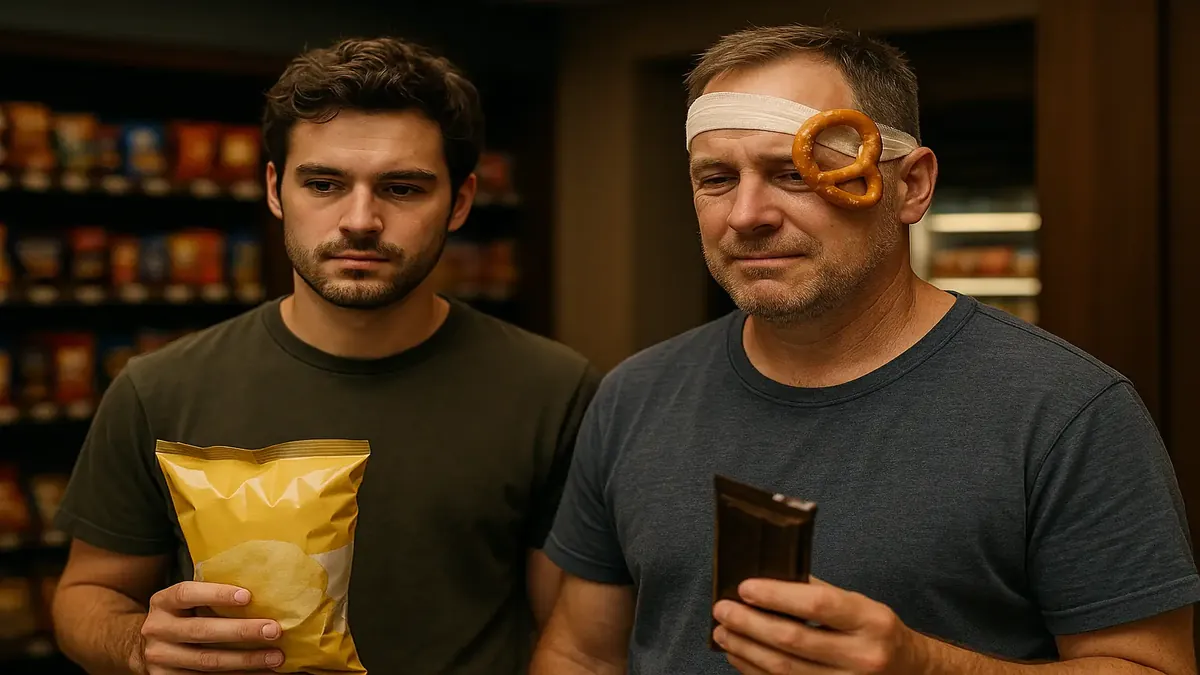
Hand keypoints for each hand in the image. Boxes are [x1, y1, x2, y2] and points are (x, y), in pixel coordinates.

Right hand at [135, 581, 284, 673]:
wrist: (146, 645)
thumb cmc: (181, 615)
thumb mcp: (186, 601)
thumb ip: (210, 595)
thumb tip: (262, 590)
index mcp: (163, 602)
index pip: (187, 593)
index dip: (216, 594)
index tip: (248, 596)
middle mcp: (157, 629)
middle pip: (202, 631)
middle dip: (242, 631)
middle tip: (273, 630)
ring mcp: (160, 657)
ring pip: (207, 660)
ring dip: (246, 660)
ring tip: (275, 656)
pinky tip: (259, 672)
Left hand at [712, 577, 919, 674]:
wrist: (910, 672)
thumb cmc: (877, 630)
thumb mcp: (860, 604)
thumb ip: (818, 592)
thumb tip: (767, 578)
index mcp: (870, 620)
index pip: (818, 604)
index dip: (777, 595)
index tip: (744, 587)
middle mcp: (862, 656)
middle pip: (794, 641)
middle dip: (750, 624)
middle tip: (722, 610)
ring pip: (785, 670)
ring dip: (746, 650)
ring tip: (723, 632)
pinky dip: (756, 671)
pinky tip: (739, 655)